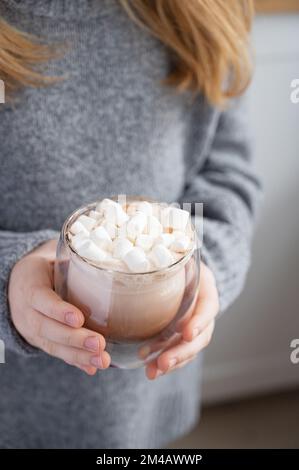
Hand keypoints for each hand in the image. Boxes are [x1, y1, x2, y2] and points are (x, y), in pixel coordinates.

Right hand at [8, 239, 110, 374]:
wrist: (19, 286)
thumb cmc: (44, 270)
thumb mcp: (52, 262)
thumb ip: (72, 266)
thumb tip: (104, 266)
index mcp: (30, 287)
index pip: (42, 300)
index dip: (59, 311)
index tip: (79, 318)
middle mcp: (27, 312)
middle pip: (48, 329)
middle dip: (74, 339)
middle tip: (99, 344)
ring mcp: (32, 330)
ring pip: (53, 345)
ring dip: (79, 355)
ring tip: (102, 360)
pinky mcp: (41, 342)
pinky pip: (57, 353)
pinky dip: (76, 361)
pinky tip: (92, 367)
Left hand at [145, 262, 218, 378]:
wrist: (181, 271)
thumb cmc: (177, 263)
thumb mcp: (177, 258)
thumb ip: (169, 263)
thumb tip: (143, 264)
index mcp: (206, 290)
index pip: (208, 308)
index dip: (200, 322)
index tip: (187, 333)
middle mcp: (203, 312)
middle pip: (200, 337)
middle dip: (182, 352)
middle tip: (163, 363)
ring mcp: (195, 326)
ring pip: (189, 350)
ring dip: (172, 362)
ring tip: (152, 372)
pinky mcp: (182, 336)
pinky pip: (178, 352)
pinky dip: (165, 361)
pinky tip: (150, 368)